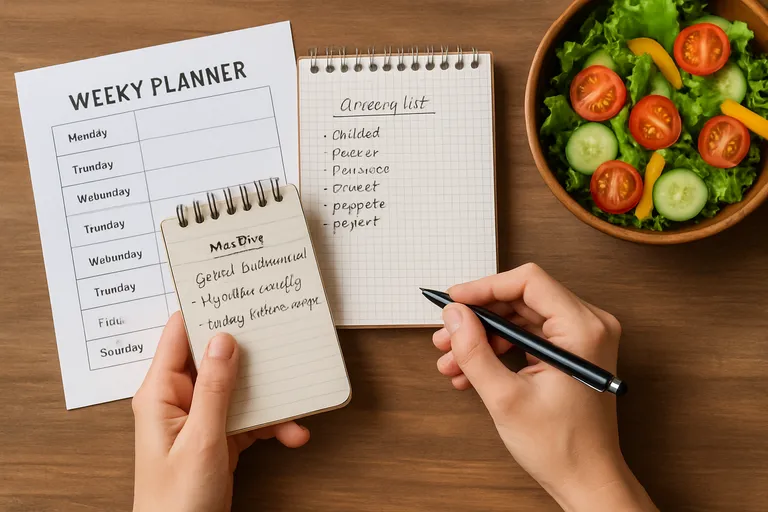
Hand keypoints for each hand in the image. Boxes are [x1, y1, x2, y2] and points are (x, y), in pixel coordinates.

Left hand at [132, 312, 309, 511]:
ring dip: (269, 397)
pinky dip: (272, 424)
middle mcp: (179, 399)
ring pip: (239, 388)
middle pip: (216, 359)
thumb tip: (224, 339)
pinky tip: (292, 433)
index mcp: (161, 392)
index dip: (204, 311)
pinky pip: (249, 417)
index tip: (235, 294)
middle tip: (279, 338)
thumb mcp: (201, 440)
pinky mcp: (219, 436)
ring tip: (297, 403)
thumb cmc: (176, 501)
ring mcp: (200, 417)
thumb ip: (214, 388)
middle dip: (250, 353)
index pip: (179, 335)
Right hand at [433, 264, 655, 511]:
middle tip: (446, 336)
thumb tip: (454, 315)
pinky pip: (528, 336)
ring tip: (452, 359)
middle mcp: (588, 326)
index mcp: (582, 329)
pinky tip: (470, 371)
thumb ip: (474, 351)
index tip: (454, 301)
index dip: (484, 287)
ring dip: (483, 336)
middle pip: (521, 299)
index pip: (528, 282)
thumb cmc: (562, 446)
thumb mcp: (506, 398)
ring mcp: (581, 339)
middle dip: (478, 317)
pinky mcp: (571, 352)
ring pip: (520, 318)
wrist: (587, 480)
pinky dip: (498, 349)